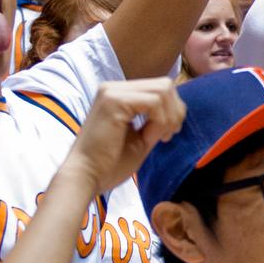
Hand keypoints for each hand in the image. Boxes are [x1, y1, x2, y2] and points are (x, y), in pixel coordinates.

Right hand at [66, 79, 184, 193]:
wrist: (85, 178)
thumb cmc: (110, 164)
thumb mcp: (141, 138)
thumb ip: (156, 121)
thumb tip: (178, 109)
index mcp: (118, 94)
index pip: (160, 88)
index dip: (173, 110)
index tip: (166, 135)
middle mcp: (113, 88)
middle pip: (165, 85)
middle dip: (175, 111)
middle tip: (167, 136)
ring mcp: (112, 91)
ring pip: (162, 90)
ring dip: (169, 117)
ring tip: (160, 138)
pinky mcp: (114, 101)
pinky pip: (154, 102)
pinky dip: (161, 121)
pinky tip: (152, 138)